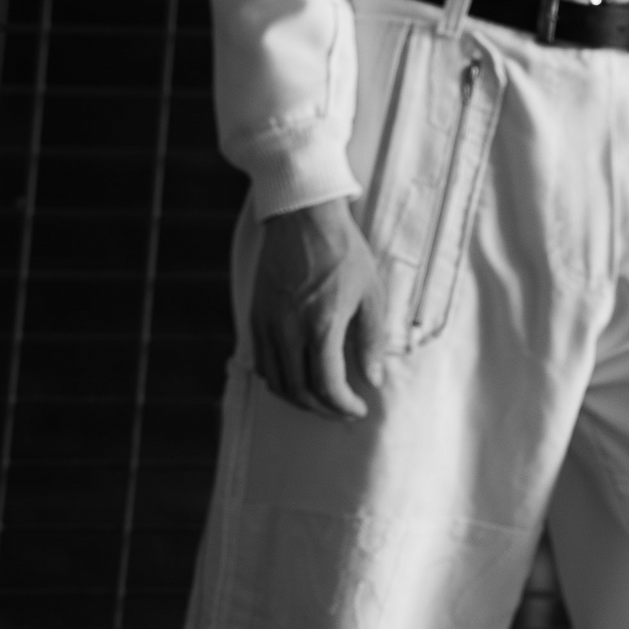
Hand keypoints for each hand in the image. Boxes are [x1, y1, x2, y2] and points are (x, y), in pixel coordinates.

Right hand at [249, 196, 384, 419]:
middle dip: (324, 408)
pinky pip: (262, 363)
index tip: (359, 409)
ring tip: (324, 399)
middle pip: (299, 391)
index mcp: (320, 325)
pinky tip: (298, 377)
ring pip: (276, 382)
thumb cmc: (343, 251)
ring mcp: (266, 326)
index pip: (327, 386)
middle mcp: (288, 331)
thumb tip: (374, 378)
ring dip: (300, 398)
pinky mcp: (255, 318)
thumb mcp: (371, 292)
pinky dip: (280, 380)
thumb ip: (372, 339)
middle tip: (344, 410)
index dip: (343, 405)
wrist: (302, 218)